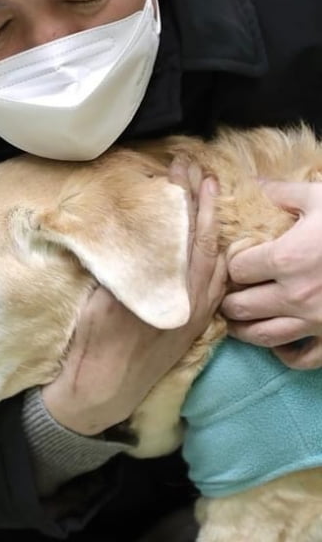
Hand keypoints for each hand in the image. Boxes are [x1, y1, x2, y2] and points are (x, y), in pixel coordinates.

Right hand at [42, 171, 226, 435]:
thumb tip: (121, 226)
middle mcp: (182, 299)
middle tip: (193, 169)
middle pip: (200, 240)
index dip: (180, 198)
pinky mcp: (193, 327)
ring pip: (213, 261)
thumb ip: (116, 262)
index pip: (177, 231)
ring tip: (207, 196)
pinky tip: (213, 245)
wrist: (101, 391)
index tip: (178, 170)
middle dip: (199, 202)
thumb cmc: (90, 344)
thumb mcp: (95, 296)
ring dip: (211, 226)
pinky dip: (216, 258)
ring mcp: (192, 313)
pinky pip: (215, 285)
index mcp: (157, 287)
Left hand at [222, 180, 321, 368]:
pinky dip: (284, 354)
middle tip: (228, 292)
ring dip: (243, 328)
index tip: (236, 261)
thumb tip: (257, 183)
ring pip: (261, 336)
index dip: (232, 264)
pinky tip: (279, 342)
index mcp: (286, 259)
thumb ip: (284, 192)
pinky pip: (300, 358)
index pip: (236, 270)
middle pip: (240, 307)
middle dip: (229, 298)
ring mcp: (314, 323)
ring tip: (237, 320)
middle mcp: (294, 296)